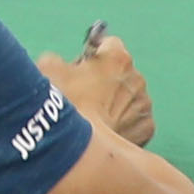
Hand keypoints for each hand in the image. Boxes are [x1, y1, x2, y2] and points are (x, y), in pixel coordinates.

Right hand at [43, 33, 160, 147]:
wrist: (81, 149)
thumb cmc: (64, 106)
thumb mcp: (47, 71)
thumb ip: (57, 59)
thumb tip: (60, 64)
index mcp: (117, 57)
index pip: (109, 44)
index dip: (94, 55)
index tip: (82, 67)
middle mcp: (137, 77)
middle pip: (120, 72)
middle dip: (105, 81)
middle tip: (83, 97)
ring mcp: (144, 103)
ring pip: (129, 98)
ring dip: (116, 103)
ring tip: (95, 118)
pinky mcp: (147, 127)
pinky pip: (135, 121)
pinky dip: (124, 125)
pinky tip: (107, 131)